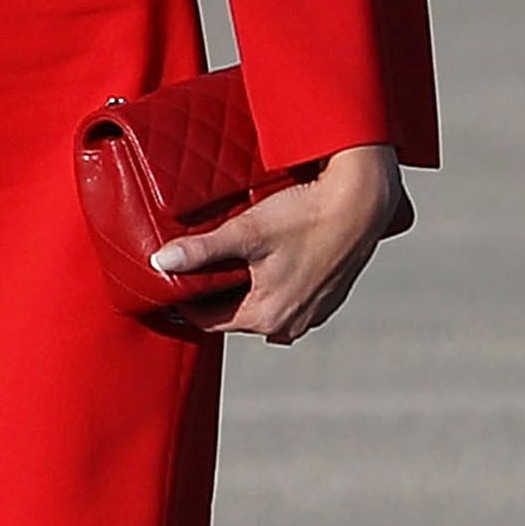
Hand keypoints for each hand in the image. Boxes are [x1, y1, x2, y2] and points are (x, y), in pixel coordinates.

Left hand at [151, 143, 403, 344]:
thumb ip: (202, 250)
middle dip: (215, 294)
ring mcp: (313, 313)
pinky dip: (274, 285)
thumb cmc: (305, 215)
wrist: (364, 201)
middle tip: (198, 266)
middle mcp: (291, 324)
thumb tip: (160, 262)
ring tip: (233, 260)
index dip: (185, 301)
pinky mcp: (329, 298)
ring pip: (264, 306)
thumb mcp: (246, 231)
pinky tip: (270, 260)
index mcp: (267, 316)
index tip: (170, 281)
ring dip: (246, 290)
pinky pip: (290, 298)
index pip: (208, 321)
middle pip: (235, 315)